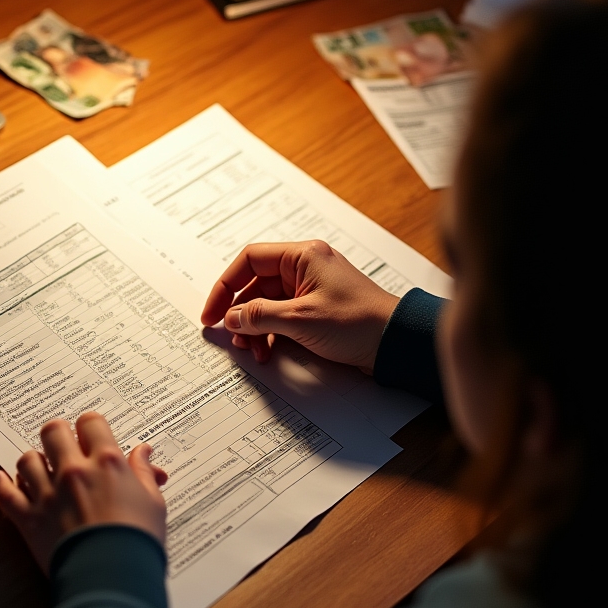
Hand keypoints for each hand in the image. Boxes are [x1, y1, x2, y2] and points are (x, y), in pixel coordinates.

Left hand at [0, 412, 167, 573]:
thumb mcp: (153, 502)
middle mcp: (74, 471)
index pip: (91, 422)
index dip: (91, 427)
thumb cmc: (138, 543)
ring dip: (35, 462)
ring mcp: (48, 495)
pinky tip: (1, 478)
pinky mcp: (30, 520)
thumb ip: (143, 472)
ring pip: (27, 460)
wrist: (115, 581)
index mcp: (107, 462)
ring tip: (41, 469)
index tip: (92, 436)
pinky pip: (6, 494)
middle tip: (64, 446)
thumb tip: (143, 452)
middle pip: (53, 431)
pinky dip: (1, 484)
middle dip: (59, 435)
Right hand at [201, 240, 398, 371]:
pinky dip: (271, 333)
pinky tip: (267, 351)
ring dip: (255, 327)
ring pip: (268, 303)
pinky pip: (282, 316)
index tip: (212, 312)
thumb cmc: (358, 322)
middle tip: (229, 335)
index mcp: (302, 256)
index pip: (249, 261)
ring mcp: (311, 288)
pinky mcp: (316, 309)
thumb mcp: (300, 320)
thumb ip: (260, 317)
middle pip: (256, 284)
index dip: (225, 286)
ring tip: (251, 349)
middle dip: (241, 312)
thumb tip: (231, 318)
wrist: (395, 342)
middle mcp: (305, 267)